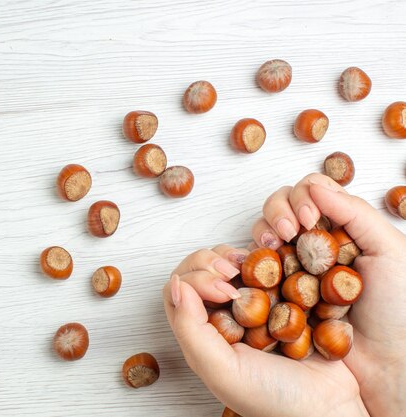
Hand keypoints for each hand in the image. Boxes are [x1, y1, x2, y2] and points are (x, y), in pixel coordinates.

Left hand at [163, 244, 367, 416]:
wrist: (331, 408)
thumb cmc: (273, 399)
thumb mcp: (220, 370)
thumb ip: (190, 328)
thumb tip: (176, 284)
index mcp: (204, 333)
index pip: (180, 290)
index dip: (195, 277)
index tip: (224, 291)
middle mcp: (225, 316)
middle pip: (202, 270)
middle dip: (212, 261)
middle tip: (233, 271)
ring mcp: (255, 304)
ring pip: (232, 262)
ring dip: (238, 255)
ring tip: (253, 265)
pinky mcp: (284, 296)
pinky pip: (268, 266)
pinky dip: (269, 258)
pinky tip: (278, 265)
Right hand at [249, 173, 405, 415]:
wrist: (386, 367)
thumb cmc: (399, 312)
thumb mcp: (390, 251)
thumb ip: (354, 212)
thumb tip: (313, 185)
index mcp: (342, 229)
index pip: (311, 193)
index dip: (301, 198)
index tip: (308, 219)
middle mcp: (314, 243)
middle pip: (282, 206)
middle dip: (278, 211)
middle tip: (288, 232)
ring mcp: (292, 267)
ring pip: (264, 231)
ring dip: (263, 229)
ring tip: (273, 245)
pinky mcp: (275, 291)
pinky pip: (254, 265)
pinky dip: (251, 257)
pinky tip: (261, 260)